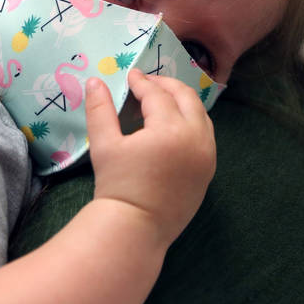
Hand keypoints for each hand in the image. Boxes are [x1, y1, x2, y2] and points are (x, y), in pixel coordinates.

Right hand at [85, 69, 215, 246]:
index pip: (157, 95)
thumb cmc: (117, 185)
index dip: (142, 82)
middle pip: (187, 98)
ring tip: (163, 99)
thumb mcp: (104, 145)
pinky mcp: (209, 170)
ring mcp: (207, 155)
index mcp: (170, 129)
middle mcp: (195, 138)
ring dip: (183, 102)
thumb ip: (100, 110)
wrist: (136, 228)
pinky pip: (206, 136)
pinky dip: (193, 122)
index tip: (131, 75)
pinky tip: (176, 124)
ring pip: (201, 115)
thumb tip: (94, 81)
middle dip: (167, 86)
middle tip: (148, 82)